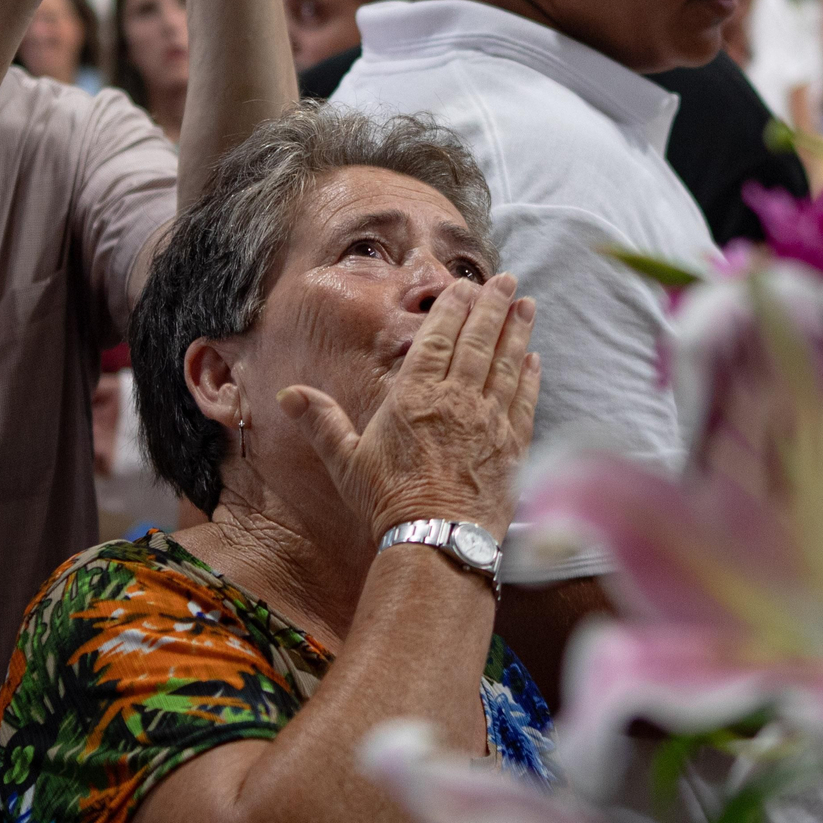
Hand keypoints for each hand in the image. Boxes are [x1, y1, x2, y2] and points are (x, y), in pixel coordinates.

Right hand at [278, 275, 539, 546]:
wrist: (436, 541)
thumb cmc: (387, 502)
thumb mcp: (346, 460)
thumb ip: (321, 421)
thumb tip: (288, 394)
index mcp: (415, 395)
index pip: (438, 338)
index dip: (453, 308)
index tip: (465, 285)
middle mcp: (457, 399)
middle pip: (478, 341)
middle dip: (493, 307)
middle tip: (506, 280)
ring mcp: (489, 420)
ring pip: (507, 364)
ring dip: (518, 332)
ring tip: (527, 305)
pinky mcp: (513, 445)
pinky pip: (524, 400)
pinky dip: (530, 376)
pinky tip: (534, 359)